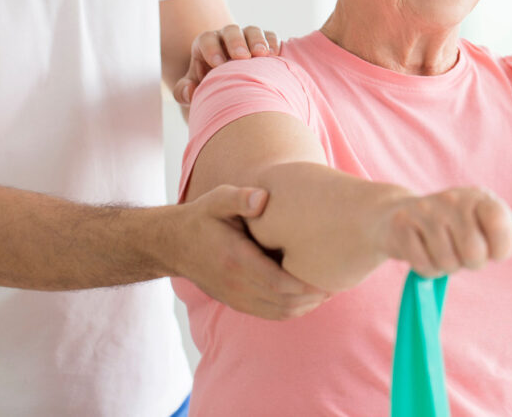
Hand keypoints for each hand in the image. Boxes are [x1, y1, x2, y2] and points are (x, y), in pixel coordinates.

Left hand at [173, 24, 279, 106]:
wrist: (230, 91)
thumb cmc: (208, 90)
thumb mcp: (191, 93)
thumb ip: (182, 92)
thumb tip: (189, 90)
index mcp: (206, 46)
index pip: (206, 39)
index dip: (212, 49)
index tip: (218, 64)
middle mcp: (226, 39)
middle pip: (231, 31)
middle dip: (236, 42)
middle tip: (242, 57)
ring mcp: (247, 39)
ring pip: (252, 31)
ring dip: (258, 40)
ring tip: (262, 54)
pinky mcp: (265, 44)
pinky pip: (270, 36)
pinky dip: (273, 43)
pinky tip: (275, 55)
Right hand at [173, 185, 328, 318]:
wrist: (173, 244)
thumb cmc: (203, 218)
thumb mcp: (217, 200)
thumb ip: (239, 198)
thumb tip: (262, 198)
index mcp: (236, 261)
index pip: (279, 283)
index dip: (307, 285)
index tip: (330, 277)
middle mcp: (236, 285)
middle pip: (284, 303)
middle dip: (313, 297)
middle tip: (338, 283)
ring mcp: (235, 298)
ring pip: (279, 313)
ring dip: (306, 306)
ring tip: (327, 291)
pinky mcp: (236, 303)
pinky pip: (270, 314)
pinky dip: (292, 310)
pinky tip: (308, 297)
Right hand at [376, 187, 511, 278]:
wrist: (396, 215)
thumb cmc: (449, 226)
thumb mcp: (480, 224)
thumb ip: (507, 231)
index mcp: (478, 197)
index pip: (500, 222)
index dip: (502, 247)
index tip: (494, 251)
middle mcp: (452, 199)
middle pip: (475, 252)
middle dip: (471, 263)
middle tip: (463, 254)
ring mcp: (425, 211)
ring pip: (448, 262)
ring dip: (447, 267)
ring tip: (441, 252)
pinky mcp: (402, 226)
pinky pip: (424, 265)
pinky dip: (427, 269)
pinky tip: (424, 254)